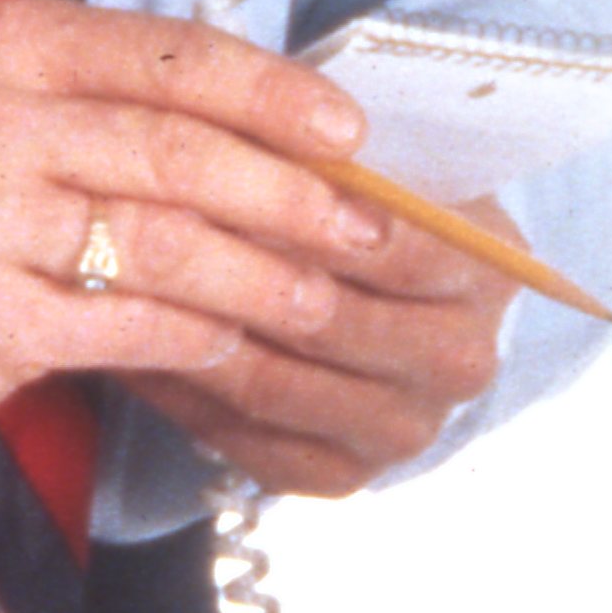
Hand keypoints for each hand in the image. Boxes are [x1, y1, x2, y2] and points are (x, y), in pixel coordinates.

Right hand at [0, 0, 512, 489]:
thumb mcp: (28, 107)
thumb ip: (140, 104)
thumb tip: (308, 137)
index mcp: (16, 45)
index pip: (174, 57)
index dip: (277, 95)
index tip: (353, 136)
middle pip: (180, 154)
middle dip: (290, 197)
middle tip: (364, 232)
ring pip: (163, 245)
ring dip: (259, 278)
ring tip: (321, 301)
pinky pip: (124, 324)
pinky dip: (195, 335)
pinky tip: (233, 342)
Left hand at [138, 188, 516, 501]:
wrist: (402, 307)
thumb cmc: (378, 212)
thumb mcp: (382, 166)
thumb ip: (341, 159)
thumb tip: (260, 138)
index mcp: (487, 275)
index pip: (401, 248)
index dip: (315, 214)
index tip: (231, 175)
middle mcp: (459, 363)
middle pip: (331, 322)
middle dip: (233, 275)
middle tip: (147, 232)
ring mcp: (403, 428)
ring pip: (277, 384)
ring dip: (193, 336)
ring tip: (124, 287)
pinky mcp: (345, 474)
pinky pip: (248, 438)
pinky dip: (187, 392)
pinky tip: (139, 345)